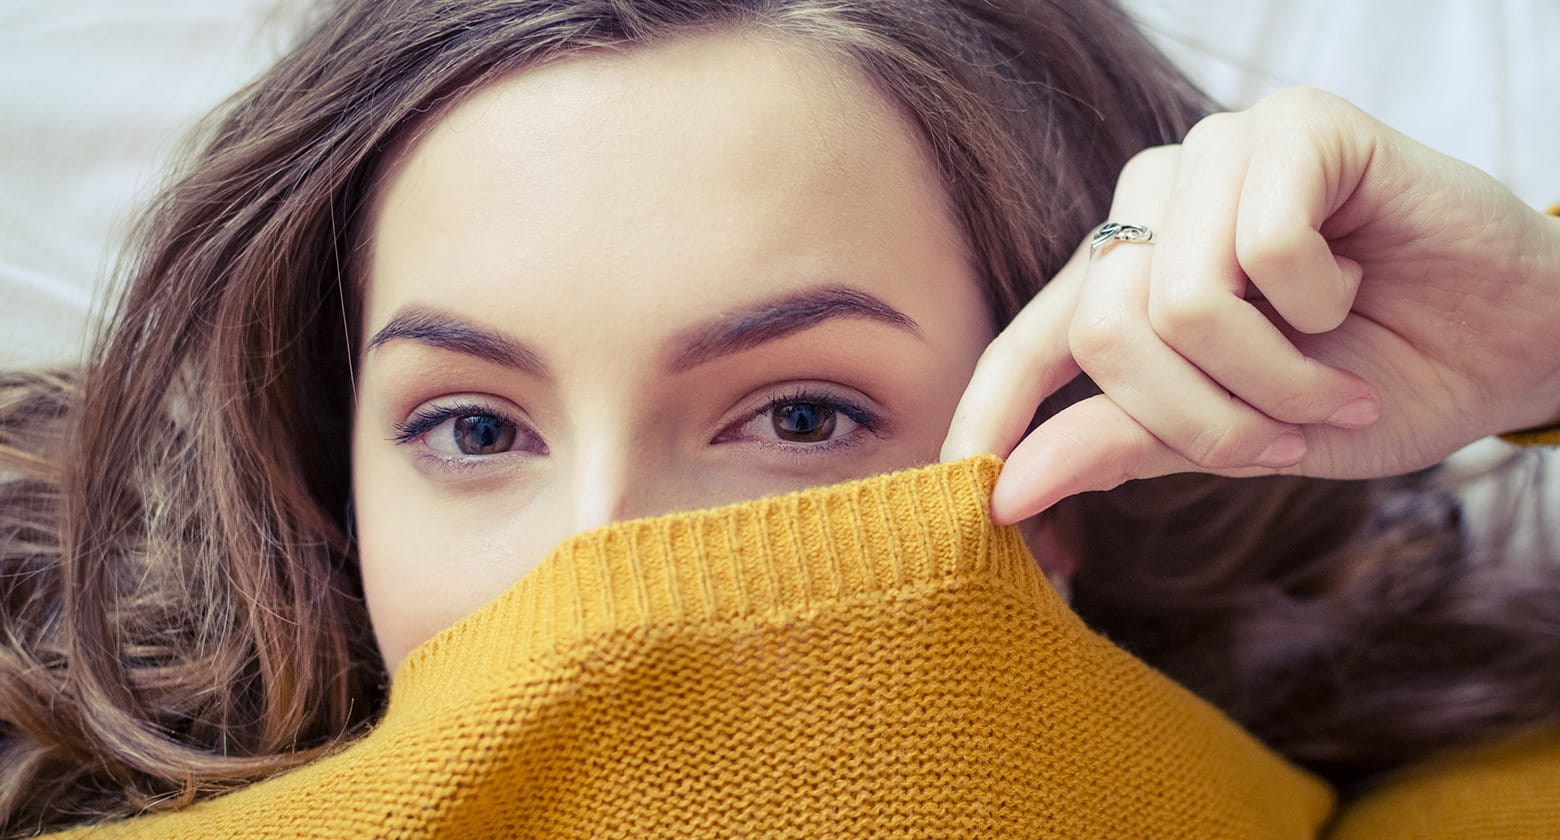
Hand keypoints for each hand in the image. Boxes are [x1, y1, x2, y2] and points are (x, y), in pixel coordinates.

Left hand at [941, 86, 1559, 524]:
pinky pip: (1263, 248)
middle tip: (1288, 435)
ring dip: (1274, 376)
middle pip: (1107, 335)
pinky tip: (1359, 279)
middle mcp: (1152, 205)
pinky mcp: (1290, 125)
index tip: (970, 495)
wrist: (1512, 343)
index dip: (992, 413)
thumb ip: (1124, 442)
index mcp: (1126, 276)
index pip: (1031, 341)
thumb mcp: (1239, 434)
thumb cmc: (1375, 380)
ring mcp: (1214, 156)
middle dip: (1208, 420)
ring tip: (1334, 375)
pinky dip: (1322, 299)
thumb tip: (1002, 488)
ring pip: (1179, 301)